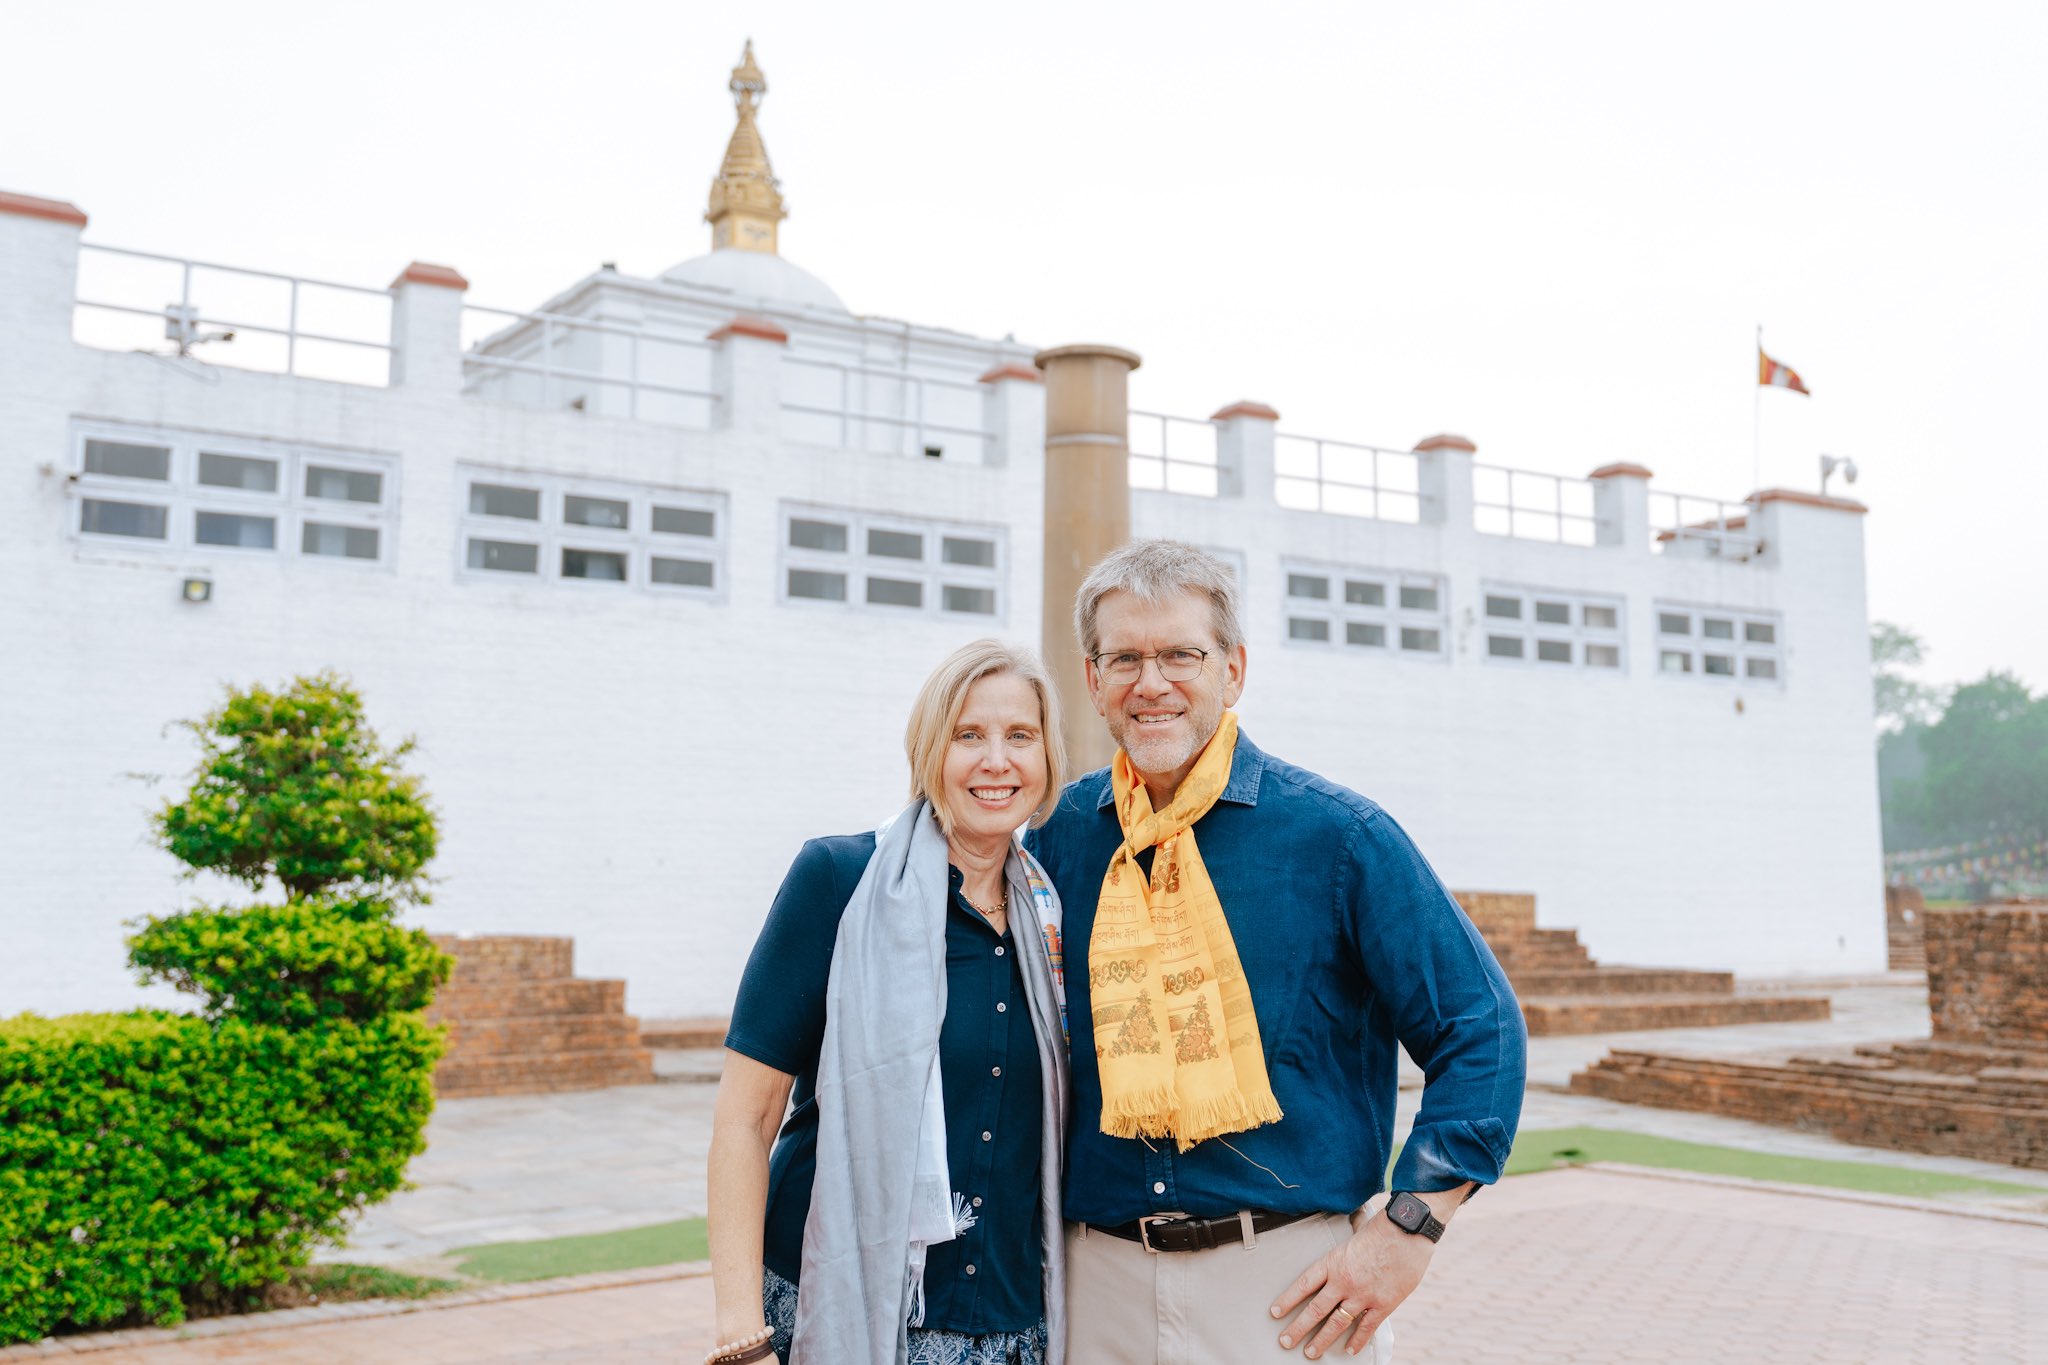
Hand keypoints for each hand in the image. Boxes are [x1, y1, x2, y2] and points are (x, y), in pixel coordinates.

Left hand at [1269, 1197, 1435, 1358]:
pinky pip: (1367, 1328)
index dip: (1287, 1300)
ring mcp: (1362, 1295)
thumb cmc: (1381, 1228)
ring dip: (1321, 1340)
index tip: (1276, 1312)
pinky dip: (1357, 1341)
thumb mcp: (1352, 1237)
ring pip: (1336, 1323)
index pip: (1303, 1285)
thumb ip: (1344, 1255)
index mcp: (1333, 1262)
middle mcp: (1343, 1281)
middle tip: (1286, 1341)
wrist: (1406, 1229)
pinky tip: (1349, 1350)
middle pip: (1315, 1310)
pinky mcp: (1383, 1304)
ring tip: (1311, 1353)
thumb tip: (1342, 1259)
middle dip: (1298, 1328)